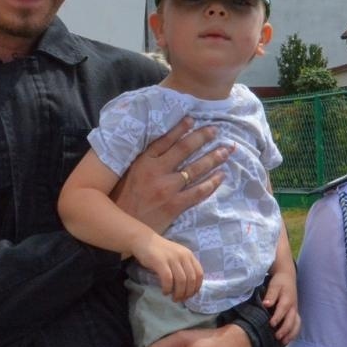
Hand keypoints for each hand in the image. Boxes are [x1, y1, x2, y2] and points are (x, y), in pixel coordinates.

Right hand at [112, 119, 232, 234]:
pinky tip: (222, 175)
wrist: (120, 227)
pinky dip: (212, 183)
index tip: (192, 119)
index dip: (180, 129)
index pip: (164, 140)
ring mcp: (167, 189)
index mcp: (142, 162)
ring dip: (213, 158)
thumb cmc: (120, 201)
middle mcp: (156, 172)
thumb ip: (141, 161)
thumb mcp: (126, 174)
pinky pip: (198, 192)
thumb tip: (160, 148)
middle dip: (202, 138)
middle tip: (216, 130)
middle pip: (183, 150)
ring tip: (226, 150)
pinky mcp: (174, 205)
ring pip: (195, 169)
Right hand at [132, 233, 203, 301]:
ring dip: (178, 293)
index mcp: (189, 255)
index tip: (191, 295)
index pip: (199, 274)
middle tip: (181, 299)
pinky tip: (165, 292)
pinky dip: (168, 288)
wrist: (144, 240)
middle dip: (187, 293)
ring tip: (173, 298)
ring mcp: (172, 258)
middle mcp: (183, 256)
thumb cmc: (160, 251)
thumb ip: (184, 267)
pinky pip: (168, 279)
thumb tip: (189, 287)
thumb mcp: (177, 256)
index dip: (196, 287)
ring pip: (181, 281)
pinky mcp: (160, 262)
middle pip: (191, 279)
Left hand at [263, 268, 300, 343]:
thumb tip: (266, 304)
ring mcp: (295, 311)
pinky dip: (293, 333)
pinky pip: (297, 325)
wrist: (288, 277)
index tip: (271, 324)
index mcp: (287, 298)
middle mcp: (293, 306)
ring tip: (283, 342)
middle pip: (291, 319)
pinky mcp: (295, 314)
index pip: (283, 309)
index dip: (278, 317)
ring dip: (291, 333)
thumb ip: (270, 295)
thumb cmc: (279, 282)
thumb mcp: (274, 285)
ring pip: (296, 324)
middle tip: (276, 337)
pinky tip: (287, 340)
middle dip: (285, 329)